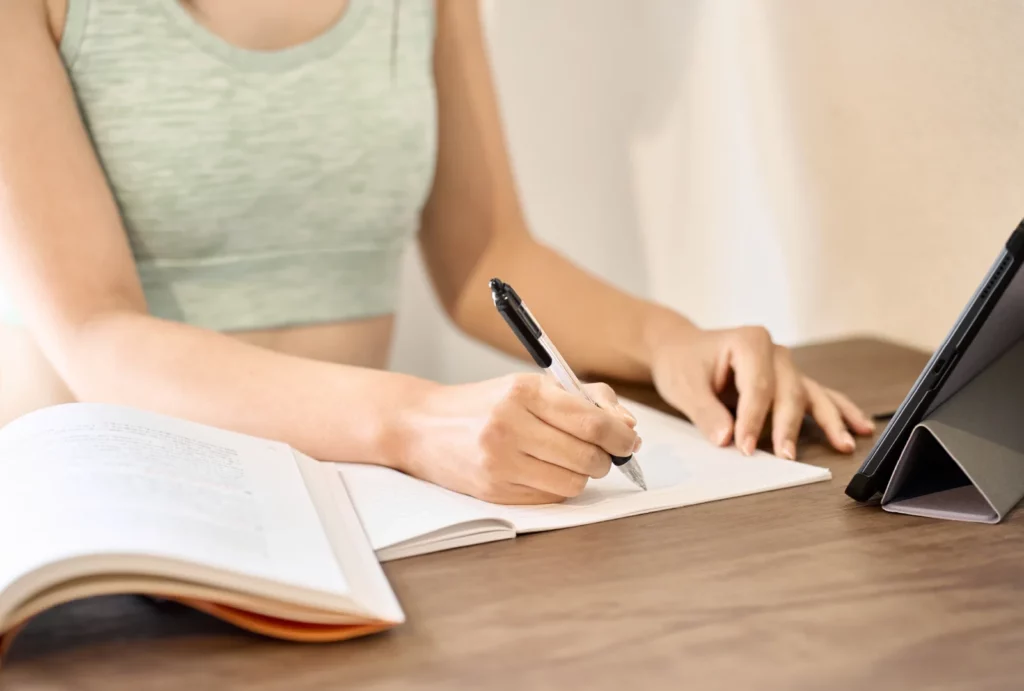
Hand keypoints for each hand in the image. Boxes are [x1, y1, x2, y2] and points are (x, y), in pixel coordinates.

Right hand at [385, 374, 638, 503]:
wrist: (422, 426)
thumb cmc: (484, 403)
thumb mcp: (529, 385)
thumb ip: (583, 398)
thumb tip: (627, 426)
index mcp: (523, 392)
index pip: (591, 422)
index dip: (620, 436)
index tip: (629, 440)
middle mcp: (509, 426)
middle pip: (587, 456)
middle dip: (605, 458)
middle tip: (603, 453)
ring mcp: (499, 462)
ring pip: (572, 482)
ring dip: (582, 474)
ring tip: (569, 460)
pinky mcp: (493, 491)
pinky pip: (549, 497)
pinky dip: (557, 486)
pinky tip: (543, 471)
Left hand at [647, 319, 874, 459]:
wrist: (680, 350)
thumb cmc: (682, 363)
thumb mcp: (684, 386)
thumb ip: (705, 412)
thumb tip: (726, 439)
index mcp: (749, 342)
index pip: (757, 386)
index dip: (752, 420)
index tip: (743, 447)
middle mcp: (774, 350)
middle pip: (788, 392)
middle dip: (786, 426)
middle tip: (785, 456)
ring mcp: (785, 365)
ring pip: (810, 394)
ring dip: (829, 420)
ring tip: (844, 443)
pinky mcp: (789, 380)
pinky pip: (818, 395)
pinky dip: (838, 411)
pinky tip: (859, 426)